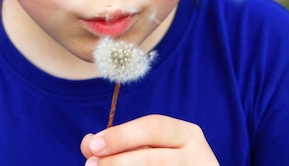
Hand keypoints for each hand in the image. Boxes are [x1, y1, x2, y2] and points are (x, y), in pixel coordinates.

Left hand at [80, 114, 218, 164]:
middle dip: (118, 161)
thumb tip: (88, 143)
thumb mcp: (146, 148)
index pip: (154, 127)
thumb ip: (119, 144)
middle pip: (154, 158)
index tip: (93, 145)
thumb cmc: (163, 163)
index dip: (121, 135)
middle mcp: (200, 157)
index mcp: (188, 135)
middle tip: (91, 165)